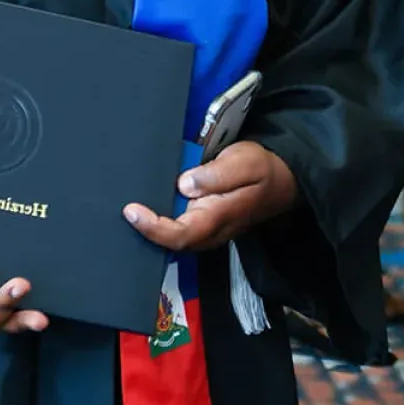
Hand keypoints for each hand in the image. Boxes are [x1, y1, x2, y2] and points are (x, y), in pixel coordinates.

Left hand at [123, 141, 297, 253]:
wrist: (281, 181)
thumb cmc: (261, 169)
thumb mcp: (245, 163)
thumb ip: (216, 175)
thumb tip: (184, 184)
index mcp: (218, 217)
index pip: (181, 233)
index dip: (154, 228)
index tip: (132, 211)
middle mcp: (209, 230)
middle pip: (172, 242)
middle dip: (145, 231)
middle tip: (122, 208)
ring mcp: (206, 229)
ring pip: (174, 238)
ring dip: (150, 228)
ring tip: (126, 209)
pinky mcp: (203, 222)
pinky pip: (178, 229)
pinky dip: (159, 222)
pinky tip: (143, 208)